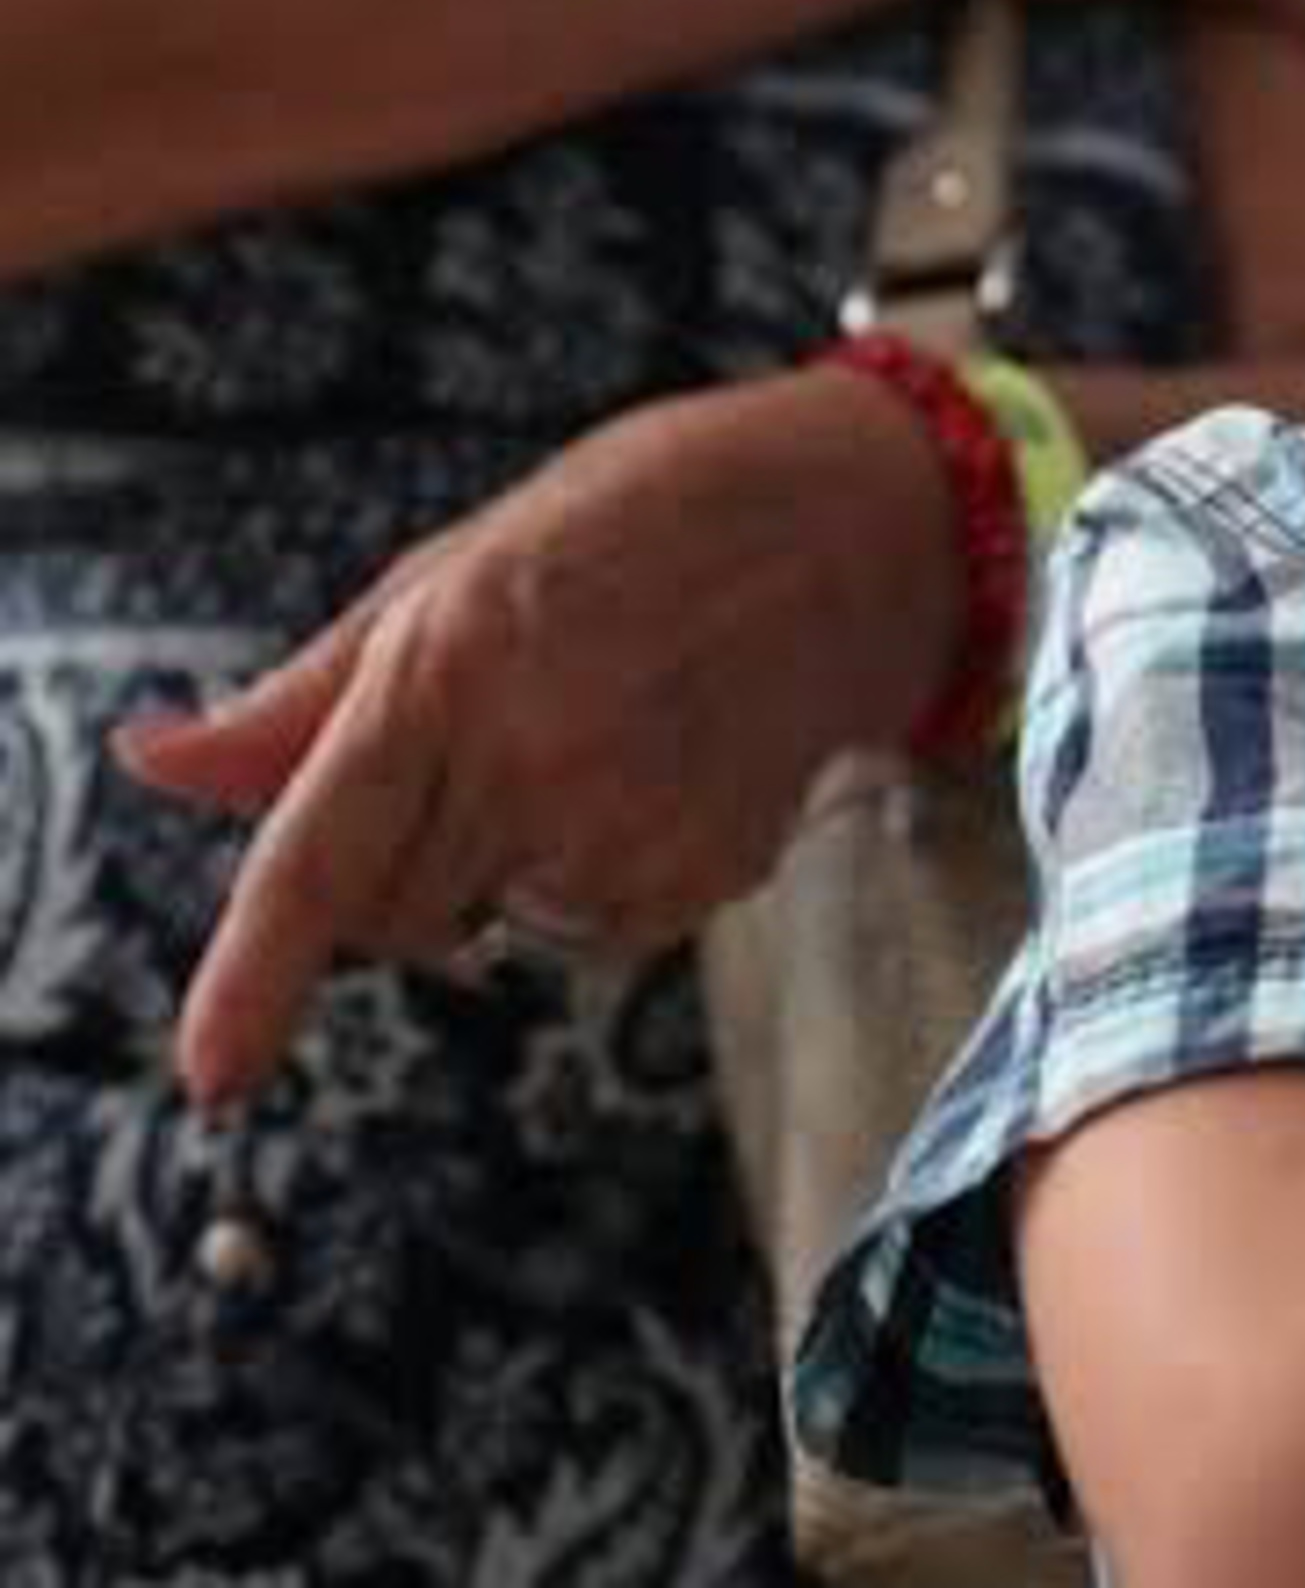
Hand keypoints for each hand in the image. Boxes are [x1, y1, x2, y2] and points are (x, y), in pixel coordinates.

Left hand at [112, 362, 963, 1104]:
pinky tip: (662, 769)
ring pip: (495, 927)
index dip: (253, 976)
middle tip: (489, 745)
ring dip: (513, 866)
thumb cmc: (652, 515)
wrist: (859, 523)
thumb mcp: (462, 564)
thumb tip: (161, 762)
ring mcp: (630, 826)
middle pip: (394, 915)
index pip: (322, 853)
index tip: (213, 1072)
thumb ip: (308, 693)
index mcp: (453, 663)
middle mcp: (538, 759)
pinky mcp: (703, 877)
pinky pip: (590, 932)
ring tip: (604, 732)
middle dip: (402, 865)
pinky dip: (600, 876)